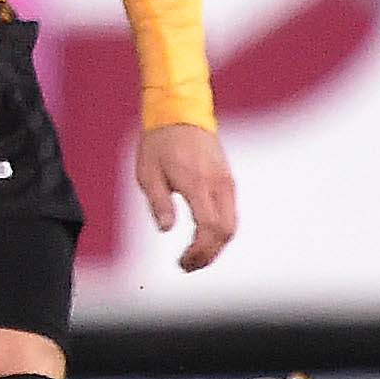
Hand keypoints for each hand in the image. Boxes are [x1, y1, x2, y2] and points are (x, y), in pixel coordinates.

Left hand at [135, 120, 236, 270]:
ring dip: (215, 246)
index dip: (199, 251)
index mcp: (197, 183)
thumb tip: (166, 229)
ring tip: (193, 257)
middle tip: (187, 265)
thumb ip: (158, 202)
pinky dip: (219, 231)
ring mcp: (226, 182)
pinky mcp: (226, 180)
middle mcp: (218, 184)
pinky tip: (202, 238)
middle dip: (209, 254)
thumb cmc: (159, 143)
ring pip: (232, 224)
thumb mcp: (148, 173)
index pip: (209, 227)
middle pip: (226, 231)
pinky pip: (230, 213)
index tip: (182, 262)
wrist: (180, 113)